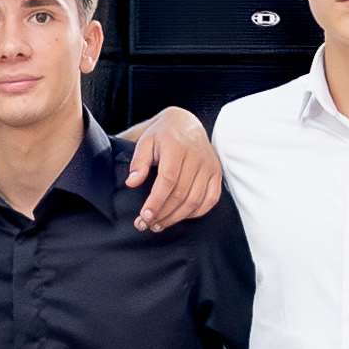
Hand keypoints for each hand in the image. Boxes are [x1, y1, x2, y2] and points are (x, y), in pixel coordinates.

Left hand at [120, 108, 222, 230]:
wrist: (185, 124)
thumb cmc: (162, 135)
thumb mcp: (145, 142)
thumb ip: (138, 162)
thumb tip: (132, 182)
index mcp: (177, 147)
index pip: (168, 180)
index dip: (156, 201)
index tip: (144, 216)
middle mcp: (197, 157)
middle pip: (181, 194)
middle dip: (163, 214)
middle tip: (147, 225)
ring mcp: (209, 166)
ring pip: (195, 200)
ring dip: (176, 217)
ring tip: (159, 224)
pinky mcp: (217, 173)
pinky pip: (211, 199)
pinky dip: (196, 212)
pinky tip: (180, 216)